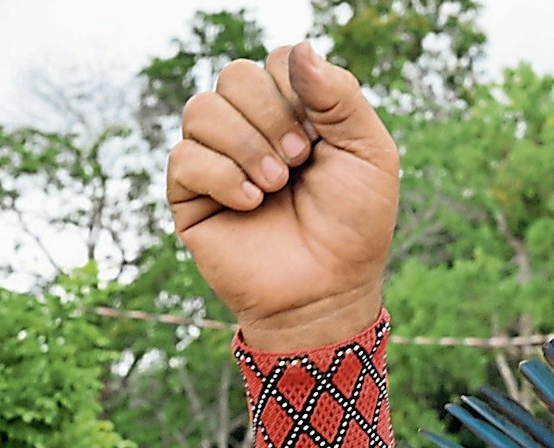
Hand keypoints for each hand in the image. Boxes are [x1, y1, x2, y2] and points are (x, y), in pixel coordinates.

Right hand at [166, 42, 398, 349]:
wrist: (327, 291)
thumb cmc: (355, 226)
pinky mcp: (189, 192)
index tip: (320, 137)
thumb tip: (301, 49)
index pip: (278, 62)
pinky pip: (184, 156)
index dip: (296, 90)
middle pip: (235, 76)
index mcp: (297, 113)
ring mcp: (217, 157)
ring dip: (246, 146)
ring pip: (201, 108)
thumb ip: (340, 96)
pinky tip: (251, 204)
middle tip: (298, 161)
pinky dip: (222, 177)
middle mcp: (252, 128)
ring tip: (275, 186)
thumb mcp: (369, 154)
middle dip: (271, 116)